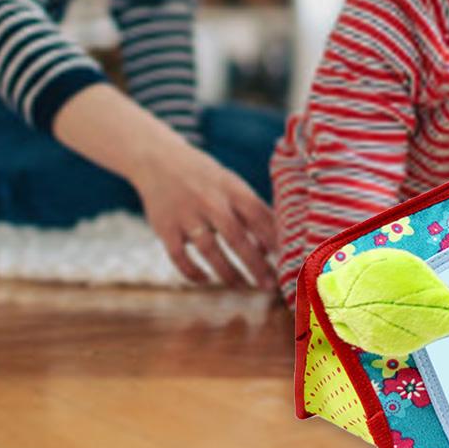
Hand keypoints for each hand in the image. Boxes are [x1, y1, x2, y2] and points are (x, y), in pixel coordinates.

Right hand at [130, 140, 277, 290]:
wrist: (159, 160)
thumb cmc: (206, 178)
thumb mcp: (230, 183)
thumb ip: (250, 210)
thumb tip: (271, 246)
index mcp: (231, 188)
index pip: (258, 215)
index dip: (274, 239)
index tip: (289, 259)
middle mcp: (210, 200)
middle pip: (237, 237)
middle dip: (256, 264)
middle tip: (271, 286)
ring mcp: (186, 215)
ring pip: (210, 250)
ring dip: (229, 273)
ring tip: (244, 287)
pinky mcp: (165, 228)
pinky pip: (179, 257)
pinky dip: (193, 272)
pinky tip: (206, 280)